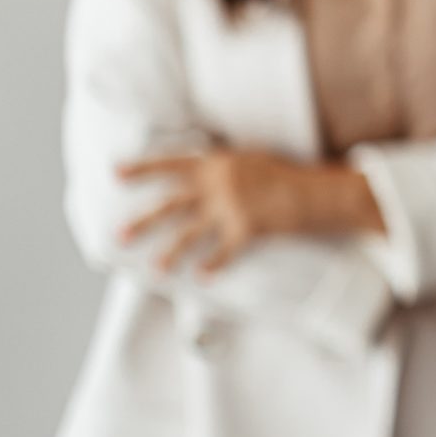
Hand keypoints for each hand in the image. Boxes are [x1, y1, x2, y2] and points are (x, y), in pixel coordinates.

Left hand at [116, 148, 382, 273]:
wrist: (319, 191)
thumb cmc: (290, 172)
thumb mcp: (253, 159)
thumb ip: (225, 167)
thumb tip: (205, 172)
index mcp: (218, 162)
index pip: (172, 164)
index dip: (143, 169)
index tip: (116, 174)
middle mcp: (218, 184)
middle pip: (171, 205)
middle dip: (143, 221)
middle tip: (119, 235)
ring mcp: (230, 208)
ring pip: (189, 234)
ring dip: (170, 253)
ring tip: (156, 268)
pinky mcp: (246, 229)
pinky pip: (223, 252)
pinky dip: (213, 266)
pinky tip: (203, 277)